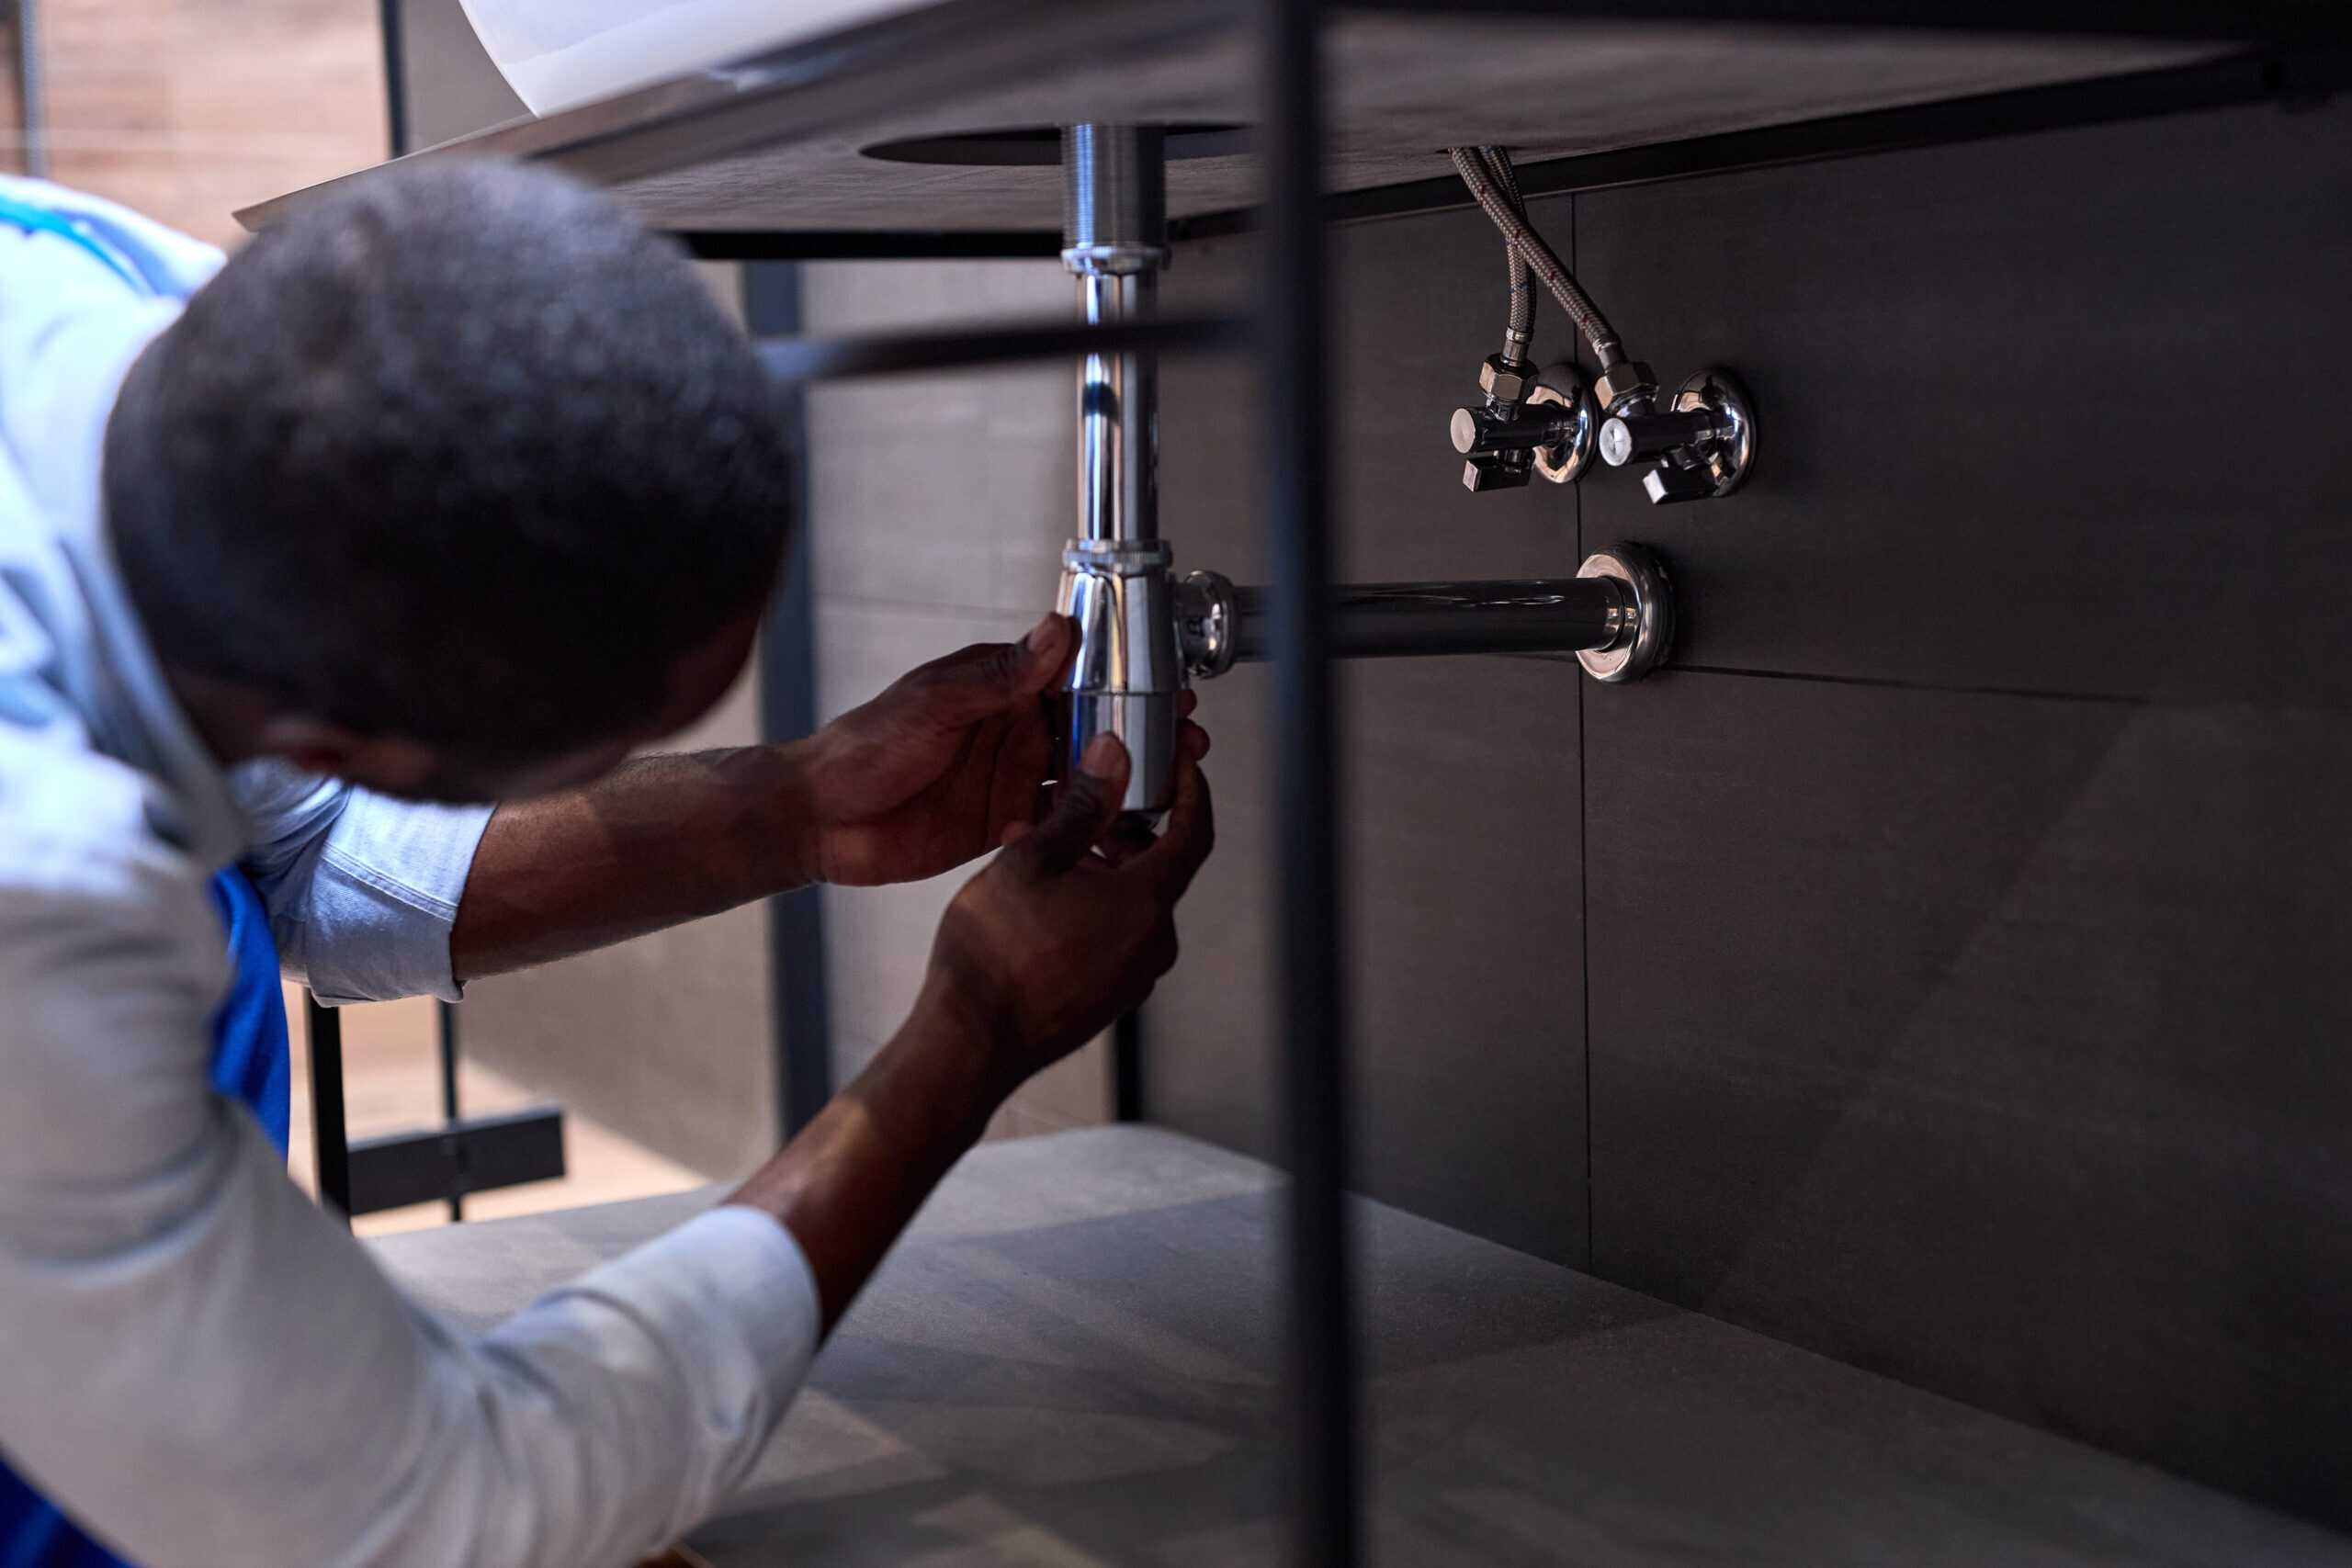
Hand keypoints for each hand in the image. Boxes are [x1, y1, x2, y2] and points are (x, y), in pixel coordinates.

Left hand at [798, 616, 1208, 887]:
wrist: (820, 819)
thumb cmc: (864, 748)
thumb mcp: (936, 703)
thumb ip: (1000, 676)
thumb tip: (1058, 629)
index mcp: (998, 688)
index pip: (1076, 675)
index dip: (1125, 678)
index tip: (1168, 683)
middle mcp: (1012, 729)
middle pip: (1093, 725)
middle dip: (1142, 730)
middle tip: (1188, 739)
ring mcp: (1010, 777)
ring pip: (1086, 773)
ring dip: (1128, 777)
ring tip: (1171, 784)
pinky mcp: (1004, 823)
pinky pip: (1060, 820)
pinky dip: (1091, 823)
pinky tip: (1123, 831)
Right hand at [927, 731, 1214, 1090]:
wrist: (968, 1043)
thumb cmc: (995, 953)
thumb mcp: (1033, 858)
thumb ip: (1082, 804)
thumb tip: (1114, 758)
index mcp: (1147, 904)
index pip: (1196, 833)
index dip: (1191, 791)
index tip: (1178, 765)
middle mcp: (1154, 944)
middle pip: (1157, 868)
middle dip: (1121, 829)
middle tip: (1080, 804)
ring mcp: (1134, 978)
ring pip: (1129, 904)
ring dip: (1096, 868)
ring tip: (1039, 848)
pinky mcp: (1109, 1000)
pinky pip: (1112, 938)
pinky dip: (1089, 907)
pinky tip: (1038, 897)